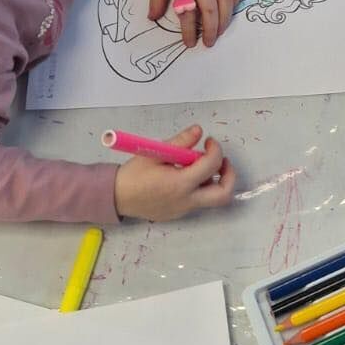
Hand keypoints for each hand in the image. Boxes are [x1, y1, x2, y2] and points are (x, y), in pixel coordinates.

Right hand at [113, 124, 236, 221]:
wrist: (115, 197)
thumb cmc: (133, 174)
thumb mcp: (155, 153)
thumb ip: (180, 141)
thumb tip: (199, 131)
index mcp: (181, 184)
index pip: (211, 165)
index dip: (215, 150)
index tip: (208, 141)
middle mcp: (186, 201)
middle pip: (223, 194)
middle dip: (229, 175)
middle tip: (220, 160)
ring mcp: (183, 210)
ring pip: (212, 199)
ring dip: (213, 181)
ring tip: (198, 166)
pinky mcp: (178, 214)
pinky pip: (197, 201)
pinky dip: (200, 188)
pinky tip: (185, 176)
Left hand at [149, 0, 240, 48]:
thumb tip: (153, 18)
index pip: (188, 11)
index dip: (189, 30)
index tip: (189, 43)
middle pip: (210, 8)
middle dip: (211, 29)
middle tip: (208, 42)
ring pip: (226, 0)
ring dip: (225, 19)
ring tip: (219, 32)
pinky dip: (235, 2)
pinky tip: (230, 12)